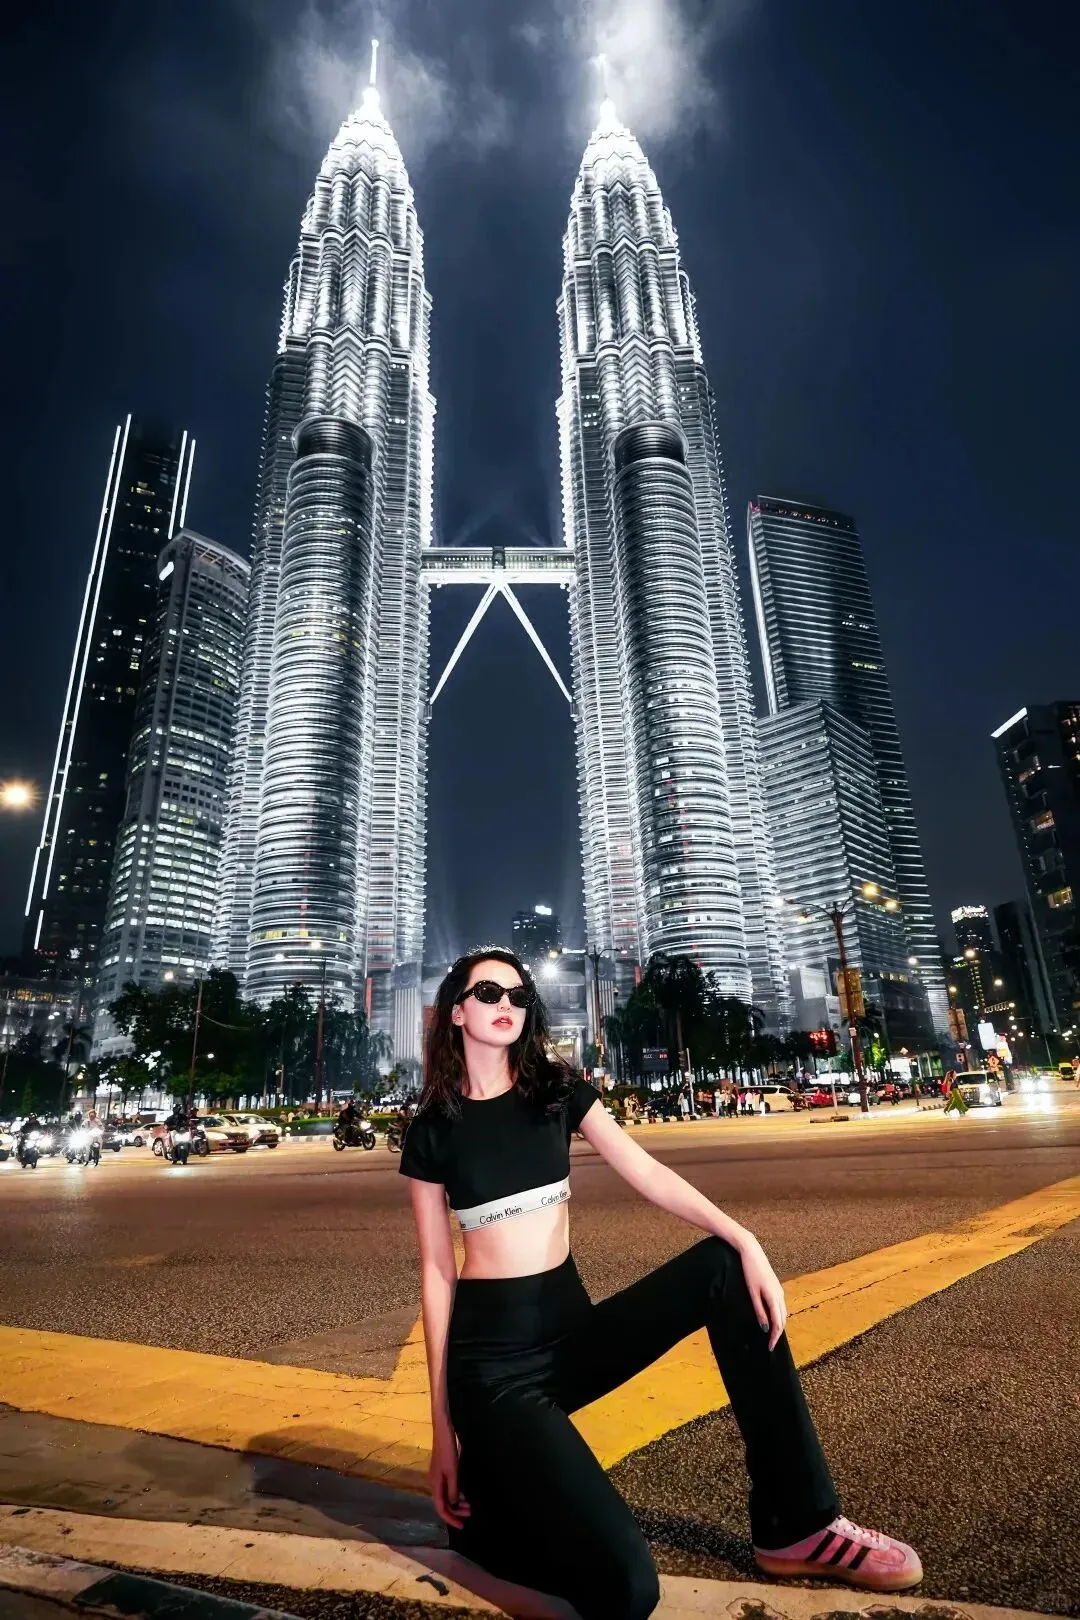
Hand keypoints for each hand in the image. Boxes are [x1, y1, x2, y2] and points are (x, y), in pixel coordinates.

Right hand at [428, 1422, 470, 1529]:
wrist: (443, 1431)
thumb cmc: (448, 1451)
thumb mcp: (453, 1471)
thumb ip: (453, 1489)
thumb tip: (454, 1504)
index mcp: (435, 1484)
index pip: (441, 1508)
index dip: (451, 1519)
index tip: (462, 1526)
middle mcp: (435, 1483)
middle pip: (443, 1504)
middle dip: (456, 1511)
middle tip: (470, 1513)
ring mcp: (438, 1476)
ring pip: (446, 1496)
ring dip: (457, 1502)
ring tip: (470, 1505)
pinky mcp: (442, 1471)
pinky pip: (448, 1488)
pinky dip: (456, 1493)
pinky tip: (464, 1493)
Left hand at [737, 1232, 787, 1351]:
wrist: (751, 1252)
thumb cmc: (749, 1272)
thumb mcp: (752, 1293)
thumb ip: (759, 1311)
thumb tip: (764, 1328)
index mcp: (774, 1298)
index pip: (777, 1323)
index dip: (774, 1337)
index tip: (769, 1348)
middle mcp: (780, 1295)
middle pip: (783, 1320)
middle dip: (778, 1334)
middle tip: (770, 1345)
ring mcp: (779, 1290)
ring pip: (783, 1313)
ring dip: (779, 1325)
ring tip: (771, 1335)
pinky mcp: (776, 1287)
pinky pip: (780, 1306)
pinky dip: (779, 1316)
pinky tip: (772, 1319)